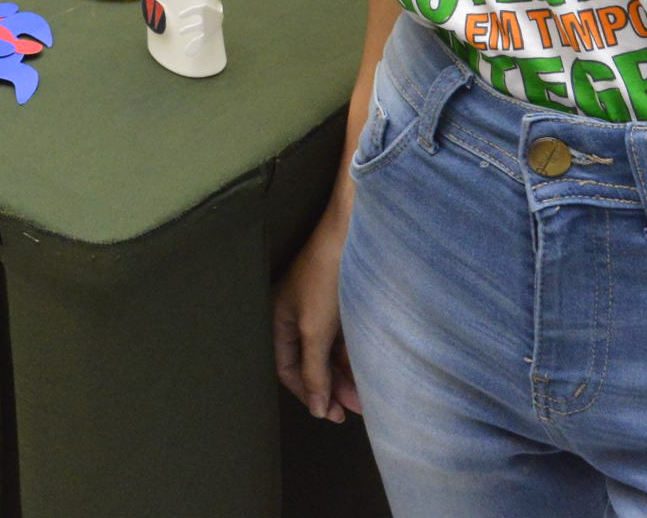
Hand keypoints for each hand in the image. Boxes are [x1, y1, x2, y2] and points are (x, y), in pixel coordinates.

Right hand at [273, 205, 360, 422]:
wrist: (353, 233)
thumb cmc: (325, 276)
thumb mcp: (315, 330)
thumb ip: (314, 372)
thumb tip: (314, 409)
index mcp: (277, 318)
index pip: (287, 368)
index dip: (306, 393)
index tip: (329, 414)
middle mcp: (295, 314)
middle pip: (310, 362)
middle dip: (331, 387)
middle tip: (353, 410)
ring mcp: (318, 307)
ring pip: (329, 352)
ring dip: (346, 374)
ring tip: (366, 396)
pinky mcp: (339, 301)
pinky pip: (342, 338)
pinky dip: (353, 355)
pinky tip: (369, 370)